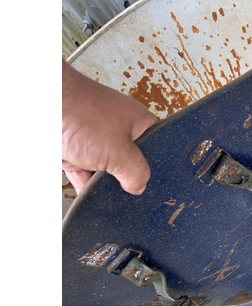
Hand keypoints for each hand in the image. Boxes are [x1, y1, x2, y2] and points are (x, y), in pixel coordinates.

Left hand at [62, 60, 157, 194]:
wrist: (39, 106)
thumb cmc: (80, 114)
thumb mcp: (120, 152)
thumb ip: (137, 174)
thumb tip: (139, 188)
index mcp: (139, 125)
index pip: (157, 152)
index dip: (156, 172)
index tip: (154, 190)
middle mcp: (120, 133)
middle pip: (131, 166)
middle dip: (128, 182)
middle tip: (129, 197)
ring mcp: (97, 143)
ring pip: (108, 174)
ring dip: (105, 188)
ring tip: (108, 199)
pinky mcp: (76, 153)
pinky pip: (87, 177)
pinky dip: (87, 188)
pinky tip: (91, 198)